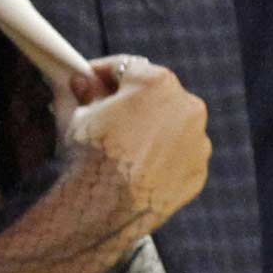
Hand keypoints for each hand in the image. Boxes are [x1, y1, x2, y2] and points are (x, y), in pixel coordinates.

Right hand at [65, 55, 210, 235]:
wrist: (105, 205)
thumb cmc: (88, 154)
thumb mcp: (74, 115)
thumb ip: (80, 93)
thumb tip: (79, 82)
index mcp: (156, 82)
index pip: (126, 67)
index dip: (102, 73)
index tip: (88, 82)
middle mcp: (187, 106)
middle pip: (155, 95)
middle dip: (131, 102)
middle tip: (106, 116)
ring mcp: (197, 140)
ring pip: (171, 126)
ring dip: (151, 130)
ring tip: (122, 149)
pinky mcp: (199, 170)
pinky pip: (179, 156)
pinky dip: (162, 158)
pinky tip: (137, 170)